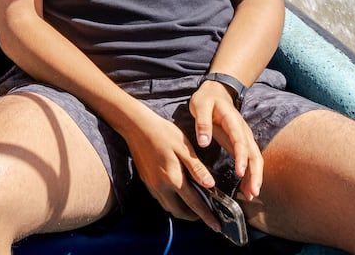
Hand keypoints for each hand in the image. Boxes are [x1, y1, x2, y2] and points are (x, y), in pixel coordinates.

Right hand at [121, 109, 220, 230]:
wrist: (137, 126)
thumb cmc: (164, 133)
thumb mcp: (184, 148)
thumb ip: (197, 169)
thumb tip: (211, 186)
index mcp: (173, 179)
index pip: (194, 204)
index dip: (207, 216)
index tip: (217, 227)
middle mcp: (161, 187)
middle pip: (179, 212)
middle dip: (193, 217)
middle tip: (206, 214)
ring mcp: (151, 185)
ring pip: (168, 207)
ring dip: (181, 210)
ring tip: (193, 204)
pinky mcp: (146, 181)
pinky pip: (161, 199)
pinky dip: (171, 202)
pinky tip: (177, 192)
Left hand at [189, 80, 262, 200]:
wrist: (216, 91)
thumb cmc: (207, 99)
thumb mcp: (200, 106)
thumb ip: (202, 123)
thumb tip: (204, 143)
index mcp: (233, 122)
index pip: (240, 142)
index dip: (242, 158)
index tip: (240, 173)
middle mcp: (243, 131)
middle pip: (254, 154)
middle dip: (255, 174)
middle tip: (252, 192)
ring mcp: (244, 138)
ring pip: (255, 159)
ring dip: (255, 177)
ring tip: (251, 195)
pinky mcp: (241, 143)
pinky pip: (249, 160)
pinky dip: (250, 174)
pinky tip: (247, 188)